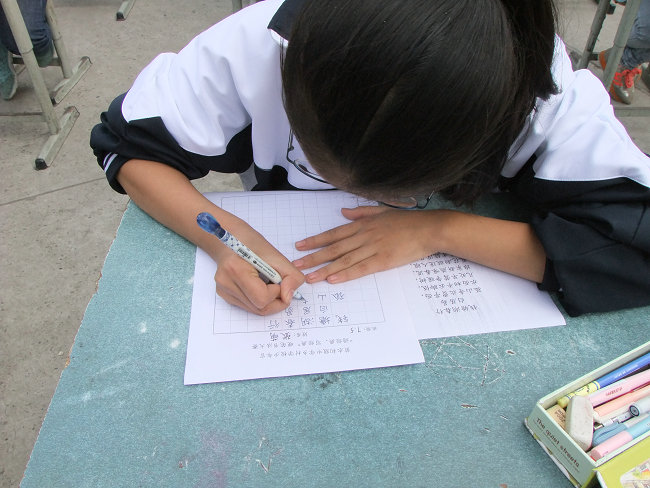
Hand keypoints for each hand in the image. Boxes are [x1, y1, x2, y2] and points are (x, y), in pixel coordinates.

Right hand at [212, 222, 305, 314]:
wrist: (231, 238)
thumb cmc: (252, 243)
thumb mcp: (278, 256)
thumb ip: (291, 277)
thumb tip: (288, 298)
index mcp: (236, 269)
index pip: (262, 298)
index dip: (277, 292)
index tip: (278, 280)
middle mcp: (226, 283)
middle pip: (259, 308)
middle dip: (275, 300)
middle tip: (278, 286)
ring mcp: (223, 291)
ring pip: (255, 310)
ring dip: (268, 300)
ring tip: (266, 282)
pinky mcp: (224, 295)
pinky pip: (248, 306)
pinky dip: (258, 300)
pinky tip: (257, 285)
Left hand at [292, 206, 438, 283]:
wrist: (429, 228)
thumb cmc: (407, 221)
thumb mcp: (382, 211)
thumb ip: (361, 213)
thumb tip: (343, 212)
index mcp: (363, 224)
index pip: (334, 233)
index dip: (316, 240)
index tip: (300, 246)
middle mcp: (364, 235)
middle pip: (334, 248)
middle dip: (313, 257)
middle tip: (297, 265)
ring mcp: (373, 248)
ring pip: (344, 260)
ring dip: (325, 269)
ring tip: (310, 277)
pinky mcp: (384, 260)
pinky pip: (361, 268)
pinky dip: (346, 274)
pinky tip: (333, 279)